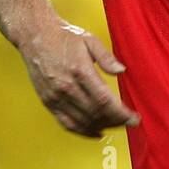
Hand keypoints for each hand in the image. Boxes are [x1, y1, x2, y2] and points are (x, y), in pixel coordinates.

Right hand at [19, 19, 141, 137]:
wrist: (35, 36)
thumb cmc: (63, 36)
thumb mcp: (90, 39)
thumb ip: (106, 57)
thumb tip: (121, 71)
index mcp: (80, 70)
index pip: (104, 100)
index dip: (121, 113)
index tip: (133, 118)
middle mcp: (67, 87)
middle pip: (96, 113)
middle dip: (116, 121)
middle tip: (129, 122)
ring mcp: (56, 96)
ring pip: (83, 121)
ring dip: (102, 127)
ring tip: (116, 125)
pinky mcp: (48, 102)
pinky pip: (66, 123)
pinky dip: (83, 131)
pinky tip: (96, 132)